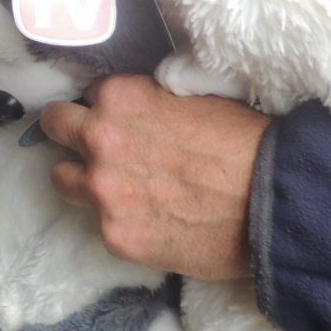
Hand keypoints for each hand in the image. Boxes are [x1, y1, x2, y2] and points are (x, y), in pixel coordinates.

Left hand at [39, 74, 269, 279]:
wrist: (274, 202)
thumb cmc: (245, 143)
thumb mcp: (192, 97)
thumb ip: (149, 100)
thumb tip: (137, 106)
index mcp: (119, 98)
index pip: (91, 94)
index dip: (108, 108)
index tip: (123, 121)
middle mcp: (99, 140)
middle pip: (55, 126)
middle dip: (71, 133)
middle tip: (96, 147)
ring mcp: (103, 192)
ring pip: (63, 178)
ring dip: (82, 178)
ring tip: (117, 188)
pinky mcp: (116, 236)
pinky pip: (100, 223)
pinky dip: (119, 220)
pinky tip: (150, 221)